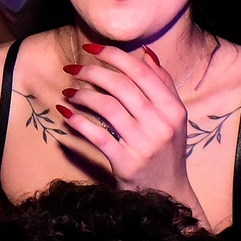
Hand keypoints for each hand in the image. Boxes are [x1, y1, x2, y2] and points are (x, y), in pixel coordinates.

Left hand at [56, 44, 193, 196]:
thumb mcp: (172, 117)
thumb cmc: (166, 149)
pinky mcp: (126, 162)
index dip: (114, 56)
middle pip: (121, 87)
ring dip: (83, 95)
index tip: (91, 48)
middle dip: (92, 72)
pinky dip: (78, 122)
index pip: (141, 73)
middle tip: (73, 68)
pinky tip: (66, 114)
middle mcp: (161, 125)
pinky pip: (97, 136)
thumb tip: (145, 52)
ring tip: (69, 92)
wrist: (166, 192)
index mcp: (173, 109)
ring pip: (107, 108)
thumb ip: (162, 84)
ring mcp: (144, 145)